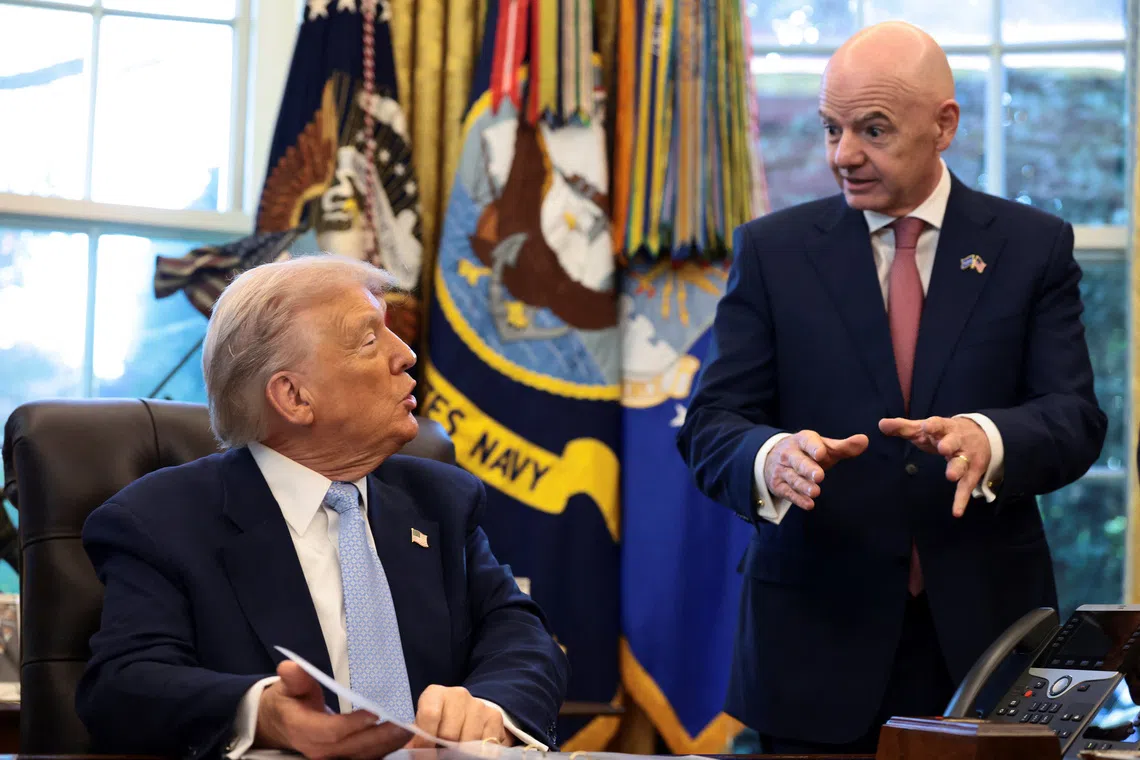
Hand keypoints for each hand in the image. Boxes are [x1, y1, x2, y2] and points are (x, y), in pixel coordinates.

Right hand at [255, 661, 409, 758]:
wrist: (278, 726)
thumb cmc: (288, 702)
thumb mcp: (287, 687)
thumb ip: (294, 678)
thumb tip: (290, 666)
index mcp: (303, 729)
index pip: (330, 731)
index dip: (352, 724)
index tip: (374, 713)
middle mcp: (317, 750)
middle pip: (352, 748)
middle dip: (379, 738)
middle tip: (404, 726)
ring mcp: (329, 758)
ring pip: (360, 757)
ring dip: (385, 746)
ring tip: (407, 732)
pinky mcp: (340, 759)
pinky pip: (363, 759)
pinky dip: (381, 751)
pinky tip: (399, 741)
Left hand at [404, 685, 512, 747]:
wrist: (464, 713)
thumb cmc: (438, 721)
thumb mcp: (424, 725)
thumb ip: (416, 736)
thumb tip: (409, 750)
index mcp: (435, 694)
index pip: (429, 714)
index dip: (425, 740)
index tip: (423, 753)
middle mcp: (458, 694)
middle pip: (450, 733)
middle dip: (443, 749)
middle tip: (441, 753)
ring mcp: (478, 705)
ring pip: (469, 741)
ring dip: (461, 753)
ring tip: (455, 752)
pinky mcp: (494, 716)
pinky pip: (487, 744)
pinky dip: (478, 753)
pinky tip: (471, 750)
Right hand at [764, 431, 868, 509]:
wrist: (774, 457)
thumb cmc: (808, 453)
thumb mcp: (824, 447)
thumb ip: (845, 446)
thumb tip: (864, 440)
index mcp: (802, 440)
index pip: (807, 442)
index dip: (813, 447)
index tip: (821, 454)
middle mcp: (789, 454)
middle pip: (798, 461)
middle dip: (807, 469)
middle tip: (819, 476)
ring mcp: (782, 470)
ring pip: (793, 478)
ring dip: (803, 486)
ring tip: (815, 492)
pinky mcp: (778, 485)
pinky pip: (788, 493)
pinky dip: (798, 499)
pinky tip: (809, 504)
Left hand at [878, 416, 991, 517]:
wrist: (981, 435)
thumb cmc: (944, 434)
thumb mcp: (925, 429)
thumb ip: (903, 427)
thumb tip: (881, 424)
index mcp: (944, 428)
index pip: (939, 424)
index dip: (933, 426)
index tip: (927, 427)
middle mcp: (957, 441)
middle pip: (953, 442)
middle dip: (949, 445)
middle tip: (943, 448)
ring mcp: (966, 457)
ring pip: (962, 463)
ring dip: (957, 469)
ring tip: (951, 476)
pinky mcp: (972, 473)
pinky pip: (966, 487)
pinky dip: (961, 499)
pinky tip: (957, 512)